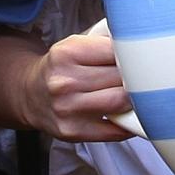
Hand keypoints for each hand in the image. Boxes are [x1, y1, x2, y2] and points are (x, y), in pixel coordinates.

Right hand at [28, 21, 134, 142]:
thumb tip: (143, 46)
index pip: (116, 51)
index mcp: (67, 54)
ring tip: (132, 93)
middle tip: (139, 75)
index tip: (138, 56)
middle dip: (135, 76)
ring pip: (121, 102)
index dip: (132, 54)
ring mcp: (69, 109)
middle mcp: (65, 82)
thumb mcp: (74, 45)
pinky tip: (126, 114)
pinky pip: (116, 130)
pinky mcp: (74, 131)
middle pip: (121, 77)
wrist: (30, 94)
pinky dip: (128, 123)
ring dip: (134, 99)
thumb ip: (105, 44)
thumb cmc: (60, 68)